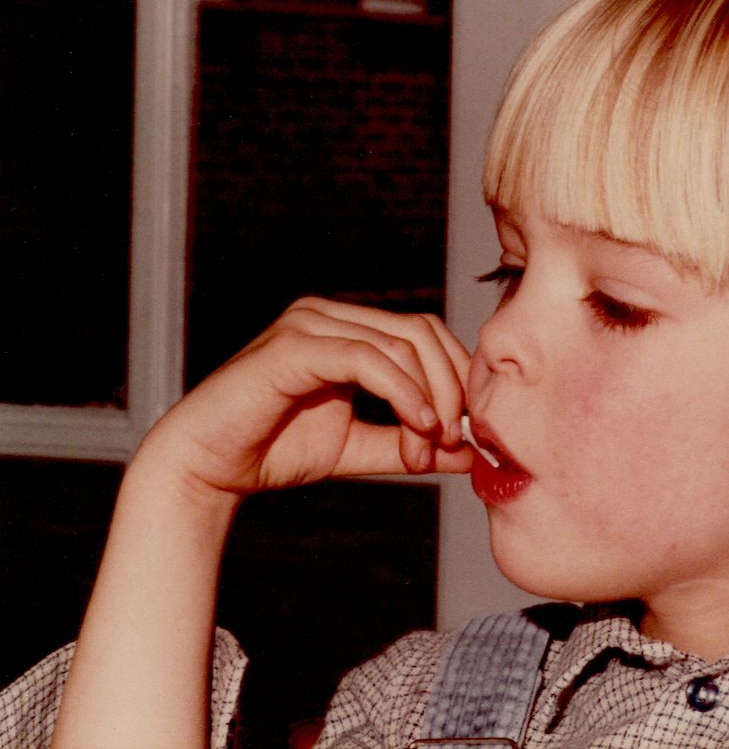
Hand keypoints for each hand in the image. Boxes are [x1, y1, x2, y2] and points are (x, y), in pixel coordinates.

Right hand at [137, 297, 473, 500]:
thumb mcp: (358, 447)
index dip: (455, 379)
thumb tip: (468, 452)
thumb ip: (408, 443)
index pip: (425, 333)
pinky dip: (403, 391)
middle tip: (451, 443)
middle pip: (422, 332)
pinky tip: (419, 424)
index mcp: (346, 329)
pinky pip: (367, 358)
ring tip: (427, 447)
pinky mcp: (293, 345)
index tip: (464, 433)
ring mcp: (309, 323)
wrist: (206, 468)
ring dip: (428, 400)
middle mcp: (328, 315)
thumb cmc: (274, 451)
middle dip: (450, 388)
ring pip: (401, 345)